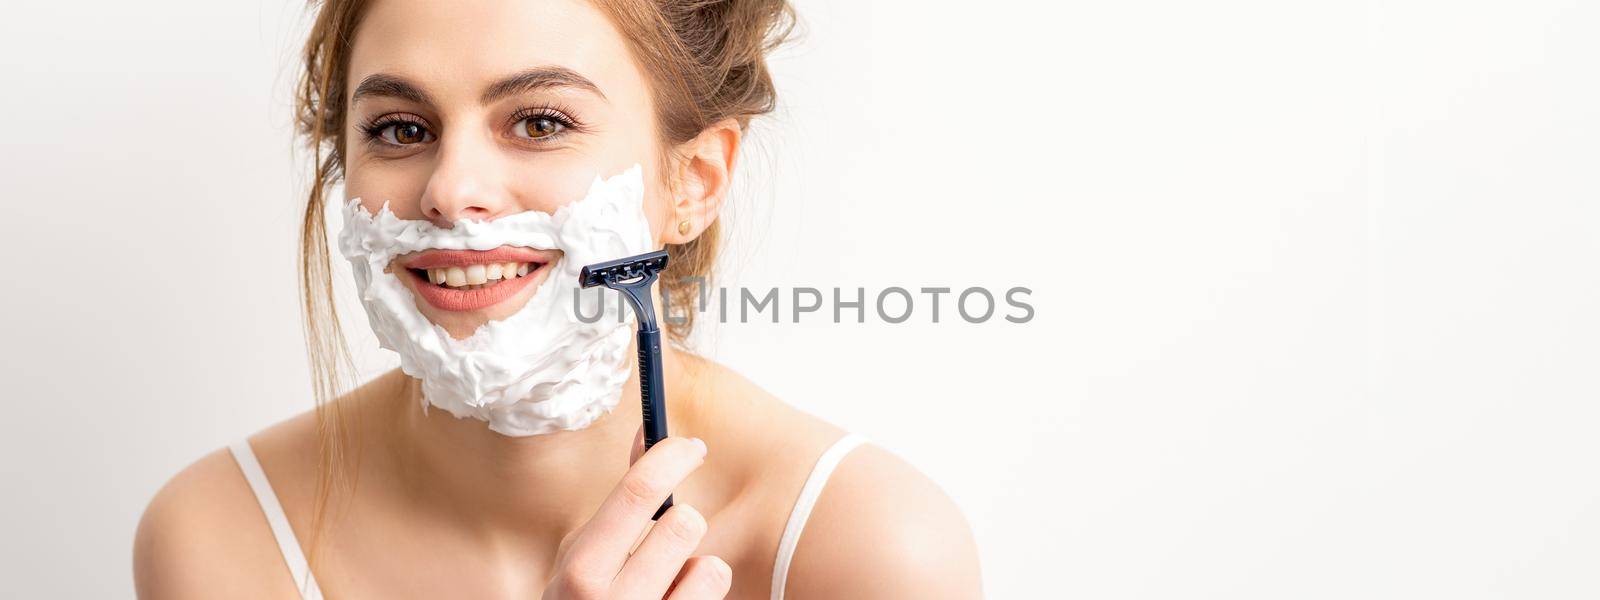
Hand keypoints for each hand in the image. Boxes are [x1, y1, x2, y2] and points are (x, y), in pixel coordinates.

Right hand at [543, 428, 730, 598]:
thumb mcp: (583, 557)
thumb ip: (618, 505)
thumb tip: (646, 434)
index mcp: (581, 570)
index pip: (637, 493)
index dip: (671, 457)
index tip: (690, 447)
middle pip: (684, 525)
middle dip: (682, 523)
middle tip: (667, 538)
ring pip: (710, 565)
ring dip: (696, 566)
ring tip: (667, 581)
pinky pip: (714, 593)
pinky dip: (702, 594)